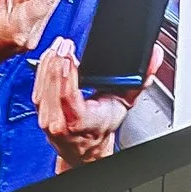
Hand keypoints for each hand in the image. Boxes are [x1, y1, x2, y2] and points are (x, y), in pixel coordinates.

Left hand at [34, 37, 156, 167]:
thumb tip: (153, 58)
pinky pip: (37, 88)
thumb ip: (140, 80)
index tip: (70, 54)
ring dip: (48, 63)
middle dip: (57, 61)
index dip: (67, 74)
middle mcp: (58, 121)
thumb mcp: (124, 104)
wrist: (86, 148)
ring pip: (41, 86)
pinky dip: (42, 70)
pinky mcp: (39, 112)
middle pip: (51, 86)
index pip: (68, 96)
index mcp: (78, 121)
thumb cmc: (102, 127)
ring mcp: (46, 118)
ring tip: (57, 46)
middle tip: (65, 43)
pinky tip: (49, 58)